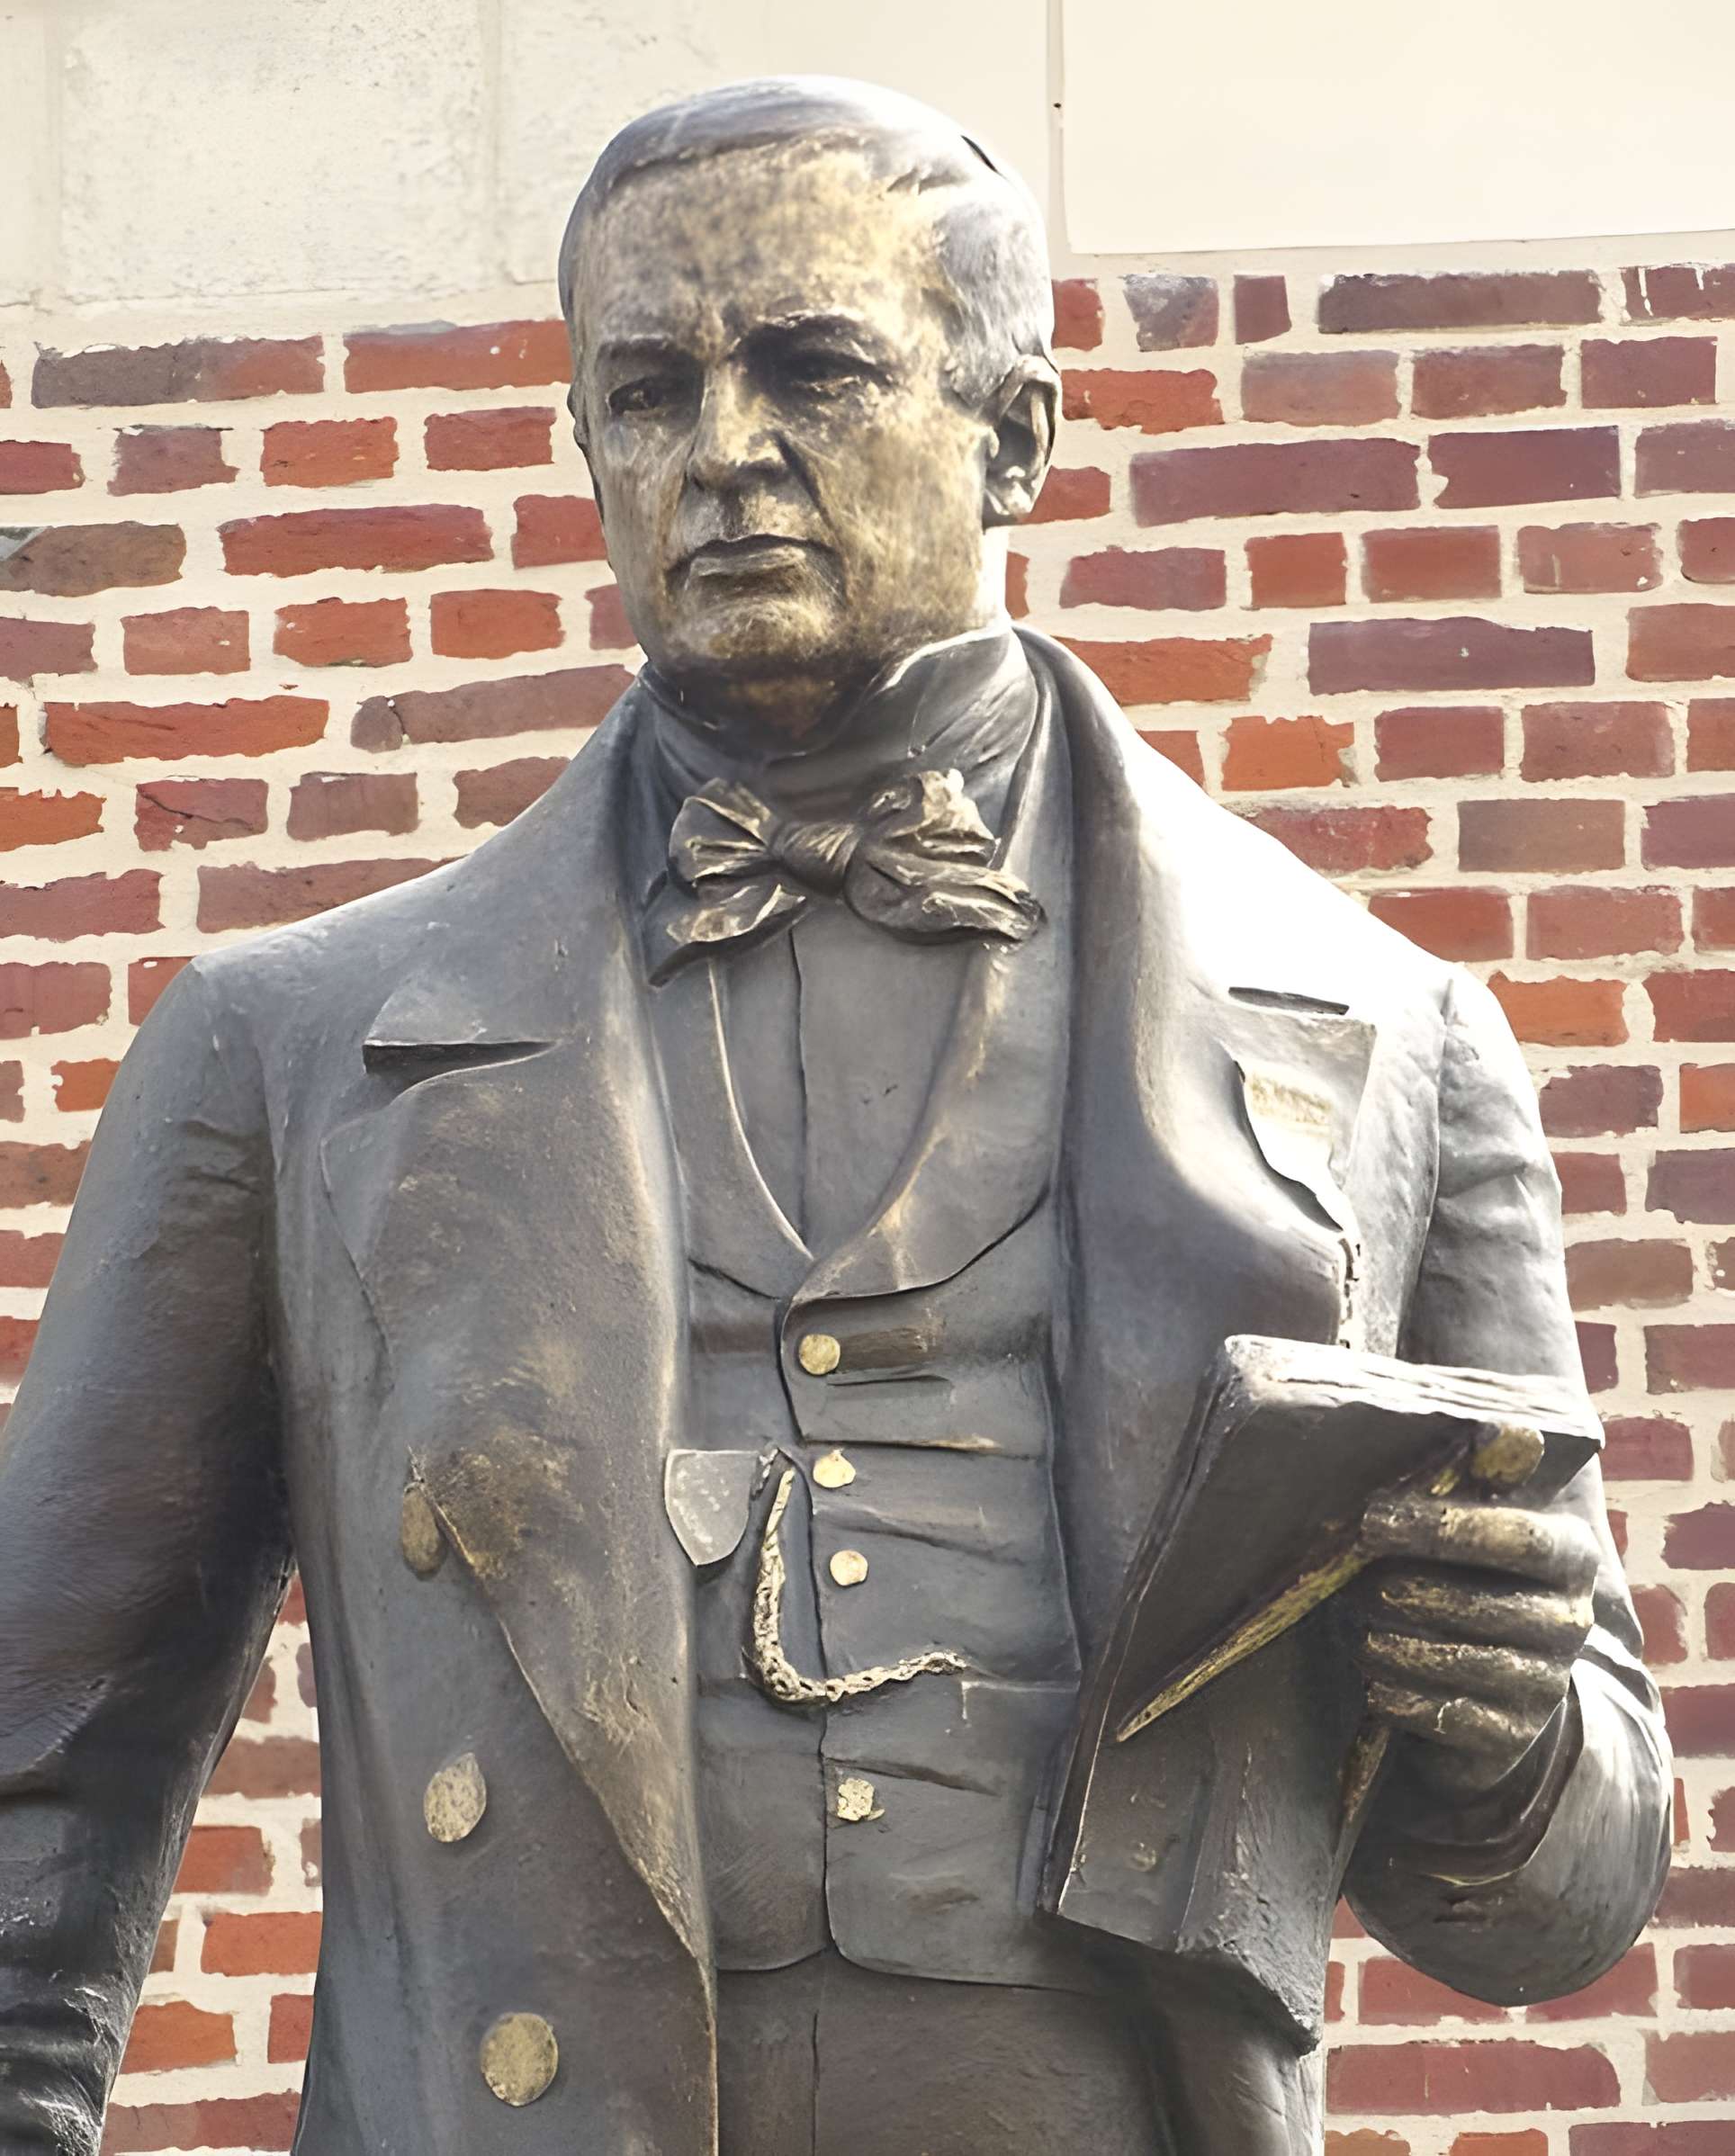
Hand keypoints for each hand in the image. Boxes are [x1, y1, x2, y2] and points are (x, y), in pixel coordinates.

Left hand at [1353, 1488, 1599, 1794]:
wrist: (1499, 1685)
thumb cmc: (1467, 1581)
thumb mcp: (1468, 1532)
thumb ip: (1461, 1489)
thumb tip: (1460, 1432)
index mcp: (1569, 1555)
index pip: (1518, 1537)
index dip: (1443, 1527)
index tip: (1372, 1518)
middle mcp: (1570, 1620)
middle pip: (1484, 1603)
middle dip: (1410, 1592)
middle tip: (1355, 1584)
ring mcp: (1548, 1683)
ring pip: (1467, 1662)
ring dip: (1399, 1645)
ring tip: (1358, 1630)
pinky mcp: (1515, 1735)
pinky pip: (1455, 1717)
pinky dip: (1406, 1697)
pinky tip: (1373, 1683)